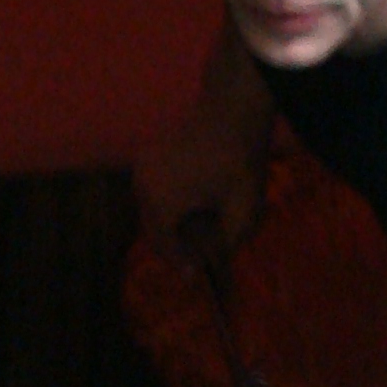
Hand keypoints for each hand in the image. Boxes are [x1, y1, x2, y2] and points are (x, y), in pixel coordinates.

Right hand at [132, 119, 262, 260]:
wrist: (233, 110)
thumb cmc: (240, 161)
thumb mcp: (244, 210)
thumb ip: (229, 242)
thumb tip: (217, 261)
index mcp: (162, 202)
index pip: (164, 244)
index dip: (180, 262)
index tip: (194, 276)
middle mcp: (143, 186)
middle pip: (153, 228)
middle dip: (173, 244)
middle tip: (194, 258)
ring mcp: (142, 168)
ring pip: (150, 209)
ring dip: (169, 223)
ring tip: (195, 232)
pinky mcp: (148, 155)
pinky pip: (152, 191)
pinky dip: (167, 203)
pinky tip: (191, 206)